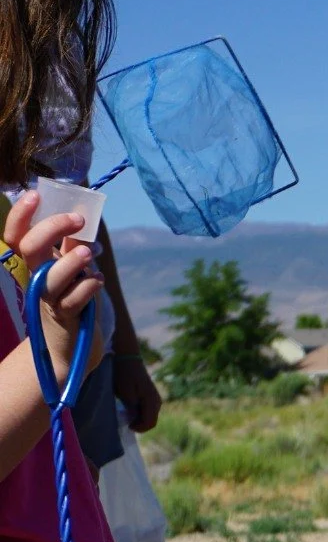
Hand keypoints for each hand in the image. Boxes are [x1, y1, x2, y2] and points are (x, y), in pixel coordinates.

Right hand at [3, 190, 104, 378]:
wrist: (70, 346)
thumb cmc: (71, 299)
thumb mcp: (69, 269)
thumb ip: (71, 246)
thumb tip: (81, 218)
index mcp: (33, 262)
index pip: (15, 235)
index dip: (20, 215)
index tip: (36, 195)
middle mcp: (36, 278)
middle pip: (30, 248)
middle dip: (51, 228)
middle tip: (78, 219)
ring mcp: (49, 299)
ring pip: (50, 277)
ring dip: (70, 261)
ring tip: (89, 252)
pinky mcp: (66, 317)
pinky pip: (73, 301)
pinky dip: (88, 287)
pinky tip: (98, 279)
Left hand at [113, 355, 161, 431]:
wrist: (128, 357)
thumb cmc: (124, 374)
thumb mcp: (125, 393)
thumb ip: (132, 408)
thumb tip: (134, 419)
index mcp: (151, 400)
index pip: (150, 422)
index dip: (139, 428)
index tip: (127, 425)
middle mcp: (157, 401)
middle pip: (152, 421)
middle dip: (139, 424)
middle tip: (126, 421)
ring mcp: (156, 398)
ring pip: (150, 416)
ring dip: (140, 419)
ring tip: (127, 414)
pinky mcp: (152, 395)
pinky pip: (149, 410)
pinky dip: (140, 413)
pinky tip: (131, 408)